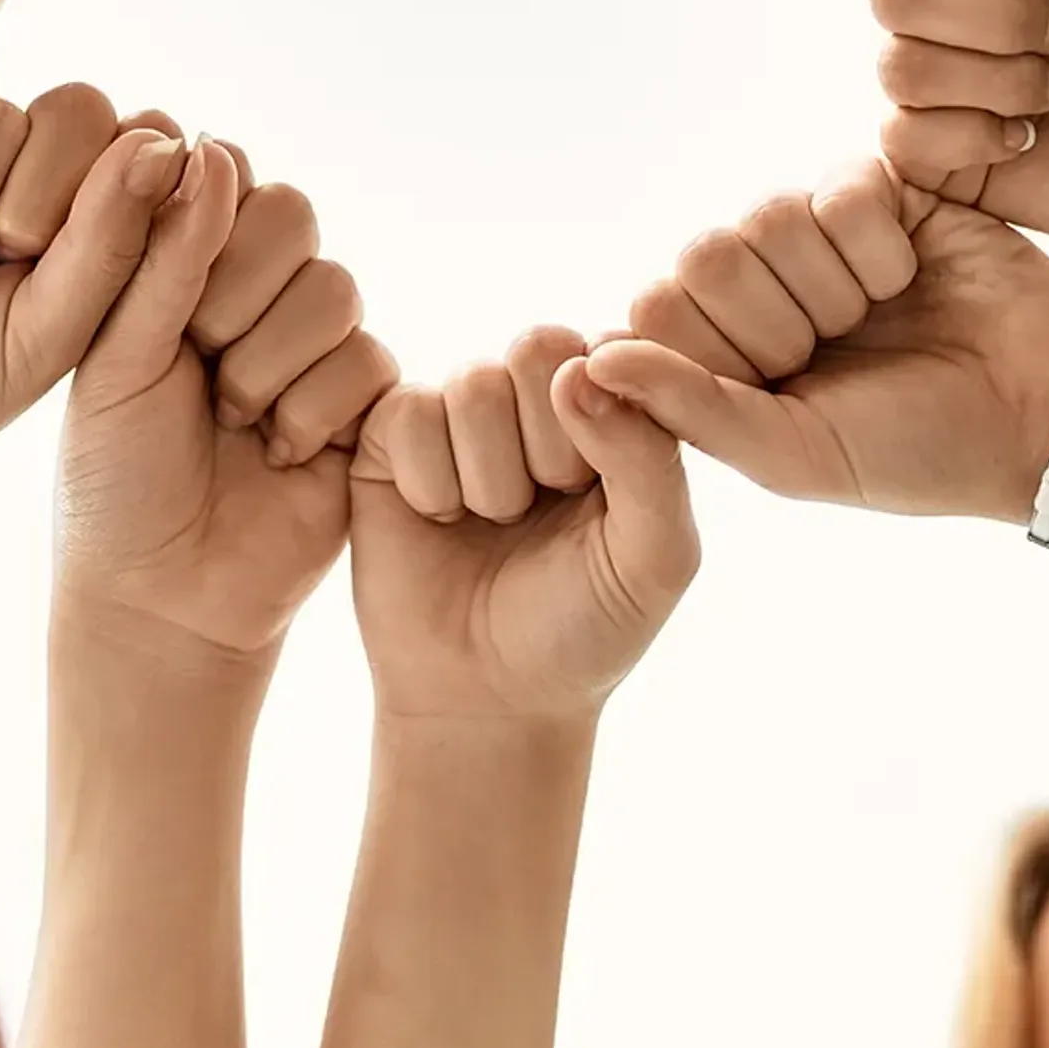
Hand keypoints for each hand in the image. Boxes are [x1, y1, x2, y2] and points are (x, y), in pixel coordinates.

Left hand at [59, 148, 397, 658]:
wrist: (160, 594)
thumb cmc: (114, 475)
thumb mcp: (118, 355)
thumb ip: (162, 251)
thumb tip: (206, 144)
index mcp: (182, 258)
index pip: (224, 174)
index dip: (202, 228)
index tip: (158, 302)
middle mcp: (254, 287)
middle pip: (292, 215)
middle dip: (236, 295)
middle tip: (197, 364)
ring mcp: (314, 340)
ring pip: (334, 287)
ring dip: (270, 363)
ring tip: (232, 420)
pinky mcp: (367, 400)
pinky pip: (369, 360)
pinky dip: (314, 411)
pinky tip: (278, 455)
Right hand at [348, 331, 699, 720]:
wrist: (487, 699)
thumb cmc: (584, 625)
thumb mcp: (654, 555)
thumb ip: (649, 457)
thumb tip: (581, 372)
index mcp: (615, 405)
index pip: (615, 349)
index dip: (608, 419)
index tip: (600, 494)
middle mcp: (539, 392)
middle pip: (540, 348)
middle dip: (548, 447)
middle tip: (545, 509)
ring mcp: (464, 408)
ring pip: (475, 384)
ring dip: (490, 479)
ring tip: (494, 524)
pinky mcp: (393, 433)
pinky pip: (410, 413)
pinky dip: (431, 483)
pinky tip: (440, 520)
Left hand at [590, 158, 1048, 523]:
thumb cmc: (919, 453)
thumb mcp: (792, 454)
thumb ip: (685, 408)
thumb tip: (585, 362)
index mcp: (727, 356)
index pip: (655, 310)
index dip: (715, 348)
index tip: (782, 385)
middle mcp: (762, 290)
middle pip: (704, 255)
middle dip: (778, 316)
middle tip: (839, 347)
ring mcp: (817, 240)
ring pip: (766, 215)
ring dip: (832, 281)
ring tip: (884, 313)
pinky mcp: (879, 192)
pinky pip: (836, 186)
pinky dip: (875, 241)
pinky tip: (912, 272)